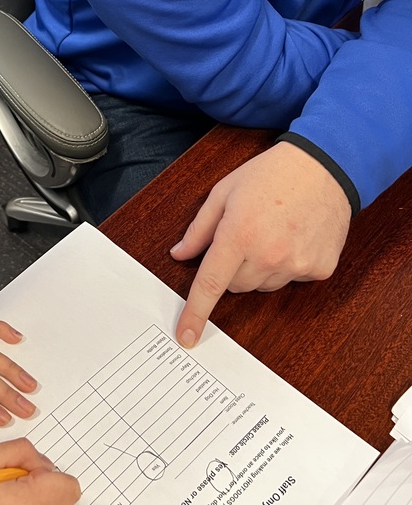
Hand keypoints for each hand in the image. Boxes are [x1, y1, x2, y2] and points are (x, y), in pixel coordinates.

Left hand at [171, 142, 351, 347]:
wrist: (323, 167)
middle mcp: (267, 255)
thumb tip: (180, 255)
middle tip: (245, 234)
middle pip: (235, 286)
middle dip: (232, 266)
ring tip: (272, 230)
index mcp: (238, 235)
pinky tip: (294, 236)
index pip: (210, 284)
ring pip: (262, 285)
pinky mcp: (319, 270)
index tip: (187, 337)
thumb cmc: (270, 175)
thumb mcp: (223, 192)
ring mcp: (296, 265)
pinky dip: (288, 264)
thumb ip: (199, 228)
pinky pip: (291, 280)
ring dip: (260, 267)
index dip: (196, 313)